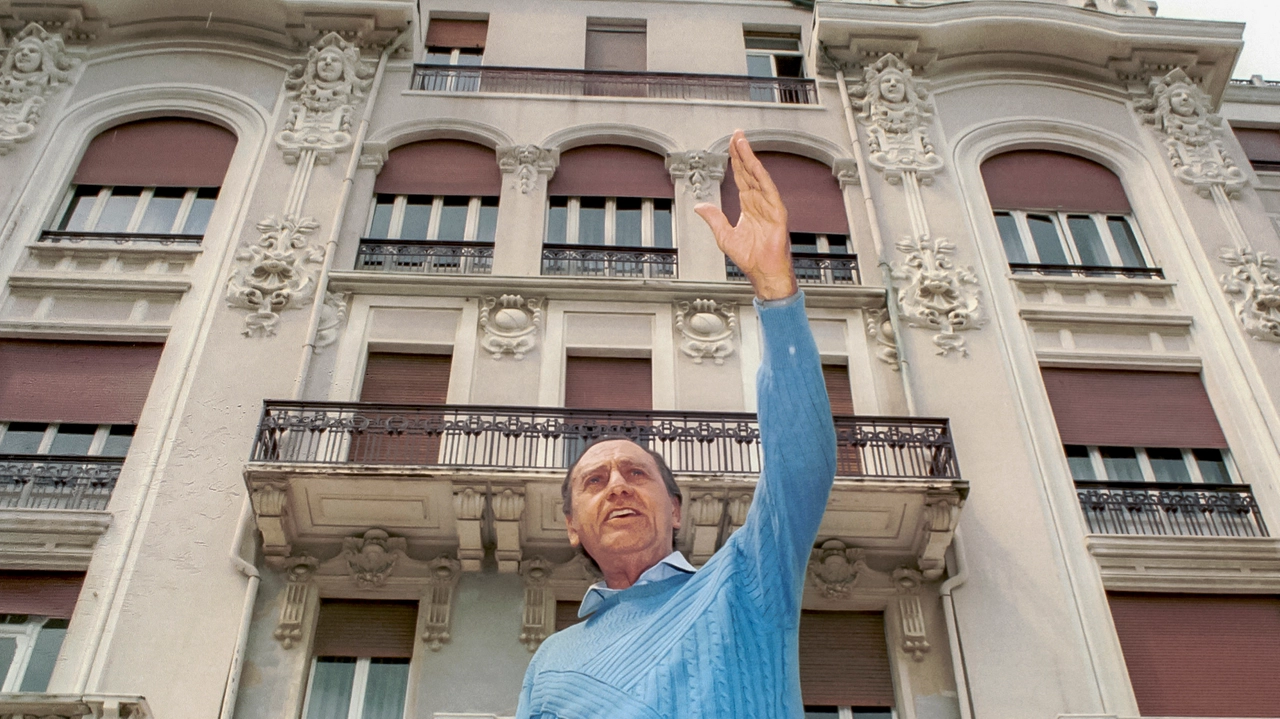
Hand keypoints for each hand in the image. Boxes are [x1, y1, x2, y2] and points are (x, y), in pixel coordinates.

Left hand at [695, 130, 796, 300]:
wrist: (764, 272)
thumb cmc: (750, 258)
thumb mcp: (724, 235)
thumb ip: (713, 218)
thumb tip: (699, 206)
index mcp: (749, 206)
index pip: (741, 177)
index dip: (735, 160)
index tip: (730, 144)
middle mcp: (760, 202)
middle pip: (749, 172)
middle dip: (742, 152)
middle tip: (736, 134)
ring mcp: (769, 206)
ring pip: (758, 177)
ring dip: (750, 159)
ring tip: (742, 142)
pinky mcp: (777, 213)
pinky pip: (769, 191)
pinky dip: (762, 177)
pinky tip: (755, 164)